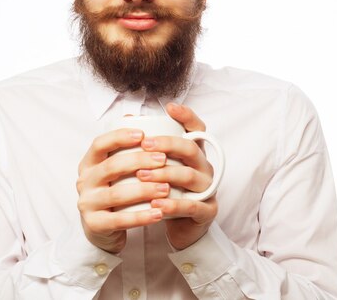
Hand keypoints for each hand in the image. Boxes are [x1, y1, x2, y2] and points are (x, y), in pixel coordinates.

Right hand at [76, 128, 168, 252]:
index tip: (143, 135)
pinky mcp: (95, 225)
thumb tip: (133, 116)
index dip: (120, 137)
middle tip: (163, 159)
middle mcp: (84, 181)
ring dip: (144, 190)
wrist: (103, 228)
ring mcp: (87, 204)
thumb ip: (124, 145)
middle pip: (111, 167)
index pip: (99, 144)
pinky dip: (141, 217)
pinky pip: (119, 220)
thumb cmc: (116, 189)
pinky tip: (160, 213)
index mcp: (89, 163)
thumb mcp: (116, 167)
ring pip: (116, 194)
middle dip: (139, 161)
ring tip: (167, 188)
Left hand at [136, 103, 218, 249]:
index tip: (169, 107)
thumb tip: (128, 118)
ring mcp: (208, 189)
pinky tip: (156, 204)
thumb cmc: (168, 193)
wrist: (181, 228)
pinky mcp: (207, 211)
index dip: (187, 116)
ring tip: (142, 177)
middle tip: (145, 145)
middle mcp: (204, 167)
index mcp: (194, 154)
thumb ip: (148, 146)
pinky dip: (173, 204)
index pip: (197, 129)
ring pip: (190, 176)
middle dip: (168, 144)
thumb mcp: (159, 168)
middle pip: (191, 149)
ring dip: (165, 174)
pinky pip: (192, 206)